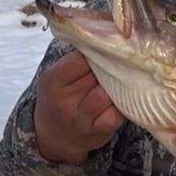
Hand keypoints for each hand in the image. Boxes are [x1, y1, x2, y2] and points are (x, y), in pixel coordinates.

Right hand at [33, 50, 123, 164]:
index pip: (79, 60)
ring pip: (109, 94)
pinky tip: (121, 99)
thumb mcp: (55, 78)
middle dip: (110, 67)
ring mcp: (82, 119)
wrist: (55, 137)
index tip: (102, 50)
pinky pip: (118, 113)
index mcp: (52, 81)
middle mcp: (64, 102)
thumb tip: (105, 38)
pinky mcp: (99, 132)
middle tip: (116, 63)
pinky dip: (123, 104)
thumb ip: (74, 61)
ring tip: (120, 80)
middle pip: (97, 75)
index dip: (95, 52)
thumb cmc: (59, 98)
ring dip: (118, 85)